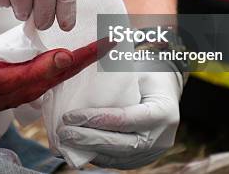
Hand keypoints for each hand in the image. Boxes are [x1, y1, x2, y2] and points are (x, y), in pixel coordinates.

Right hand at [0, 39, 105, 134]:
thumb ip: (35, 68)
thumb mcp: (0, 74)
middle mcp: (36, 84)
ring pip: (60, 67)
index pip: (72, 65)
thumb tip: (67, 57)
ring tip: (93, 41)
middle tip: (111, 36)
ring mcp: (27, 82)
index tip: (114, 38)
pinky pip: (46, 67)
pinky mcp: (17, 79)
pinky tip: (59, 50)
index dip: (94, 52)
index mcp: (36, 82)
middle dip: (93, 53)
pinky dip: (60, 56)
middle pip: (72, 67)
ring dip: (79, 55)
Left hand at [57, 68, 182, 168]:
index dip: (97, 119)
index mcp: (163, 111)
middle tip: (64, 132)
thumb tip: (80, 73)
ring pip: (116, 157)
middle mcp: (161, 137)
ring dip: (88, 150)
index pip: (126, 119)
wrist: (165, 91)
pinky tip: (76, 147)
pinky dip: (94, 155)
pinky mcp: (141, 159)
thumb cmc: (147, 74)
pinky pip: (116, 161)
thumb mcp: (136, 68)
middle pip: (121, 144)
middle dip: (88, 139)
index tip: (71, 116)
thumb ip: (114, 75)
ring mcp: (152, 152)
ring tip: (65, 141)